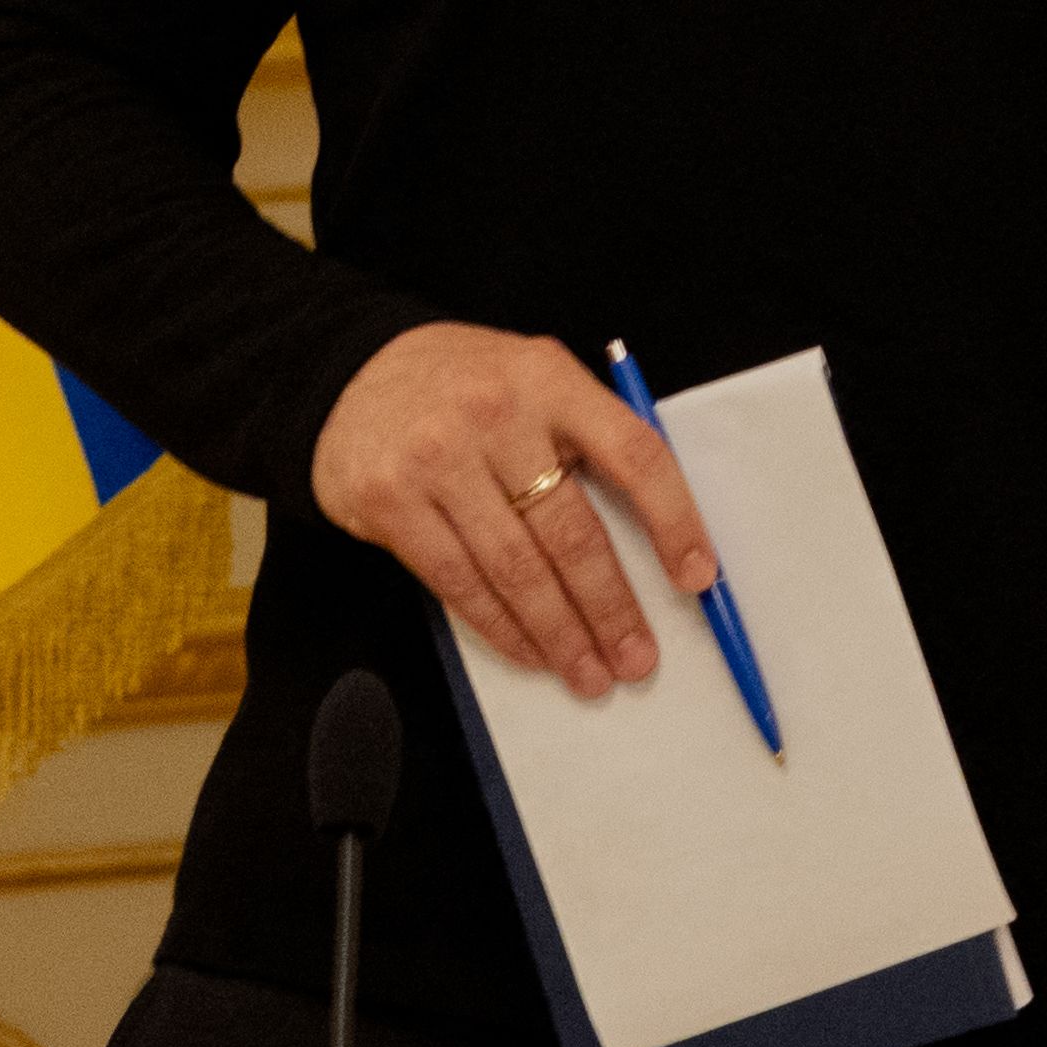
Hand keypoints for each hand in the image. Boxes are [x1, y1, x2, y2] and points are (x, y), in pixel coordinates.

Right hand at [306, 321, 719, 693]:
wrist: (349, 372)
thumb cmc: (464, 386)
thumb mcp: (532, 378)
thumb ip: (585, 437)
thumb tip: (654, 540)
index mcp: (548, 377)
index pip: (633, 453)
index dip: (674, 520)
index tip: (697, 577)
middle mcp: (494, 414)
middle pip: (571, 530)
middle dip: (612, 607)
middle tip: (637, 658)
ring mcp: (437, 458)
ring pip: (517, 569)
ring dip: (561, 633)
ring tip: (590, 674)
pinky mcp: (391, 501)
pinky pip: (459, 583)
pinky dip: (502, 628)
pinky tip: (531, 652)